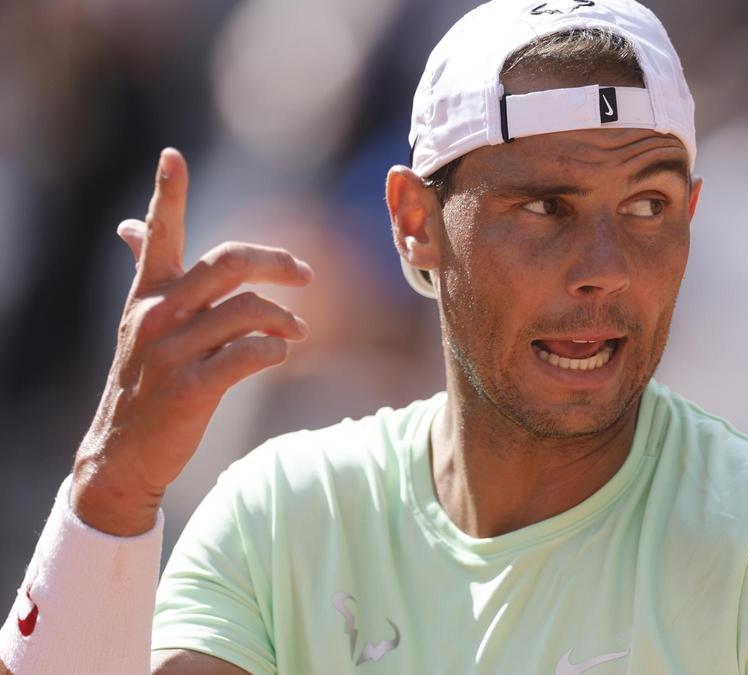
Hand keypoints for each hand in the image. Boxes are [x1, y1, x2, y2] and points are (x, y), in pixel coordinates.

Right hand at [70, 148, 312, 535]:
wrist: (122, 453)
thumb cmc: (143, 381)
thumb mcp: (139, 323)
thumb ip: (147, 273)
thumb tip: (130, 226)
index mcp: (147, 294)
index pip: (158, 233)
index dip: (165, 193)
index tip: (172, 154)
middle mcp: (157, 316)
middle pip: (228, 263)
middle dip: (278, 263)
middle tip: (306, 275)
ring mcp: (172, 353)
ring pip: (248, 310)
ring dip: (285, 318)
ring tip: (298, 331)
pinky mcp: (191, 389)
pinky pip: (250, 354)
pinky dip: (275, 350)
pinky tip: (280, 354)